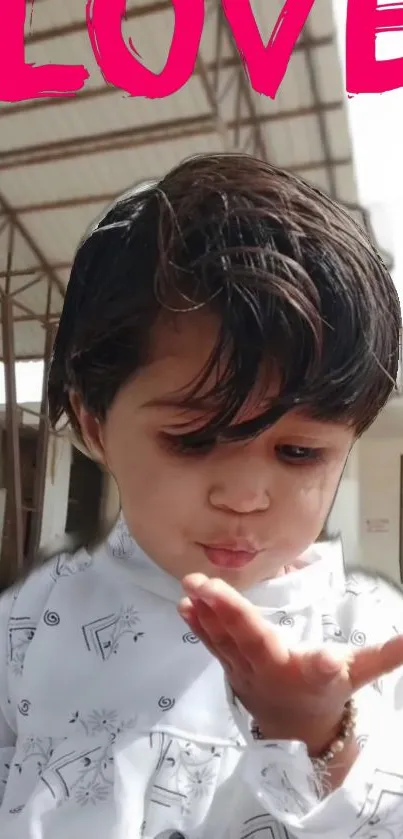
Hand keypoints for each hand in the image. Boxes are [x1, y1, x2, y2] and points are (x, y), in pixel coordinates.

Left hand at [178, 573, 402, 755]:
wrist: (296, 732)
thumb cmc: (326, 693)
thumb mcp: (356, 676)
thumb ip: (383, 655)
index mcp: (310, 675)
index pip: (323, 671)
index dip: (326, 666)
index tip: (329, 660)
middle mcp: (276, 674)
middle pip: (254, 643)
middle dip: (233, 616)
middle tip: (211, 587)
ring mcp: (246, 672)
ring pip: (226, 641)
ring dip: (208, 613)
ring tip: (193, 586)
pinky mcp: (230, 667)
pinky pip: (213, 646)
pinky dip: (198, 626)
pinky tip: (185, 603)